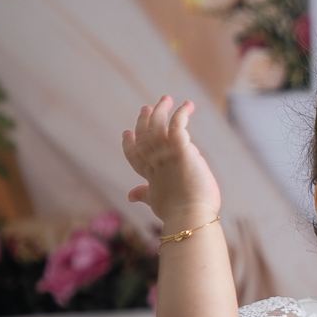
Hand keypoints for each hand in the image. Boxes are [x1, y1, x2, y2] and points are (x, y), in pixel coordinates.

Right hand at [122, 96, 220, 225]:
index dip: (129, 144)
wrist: (189, 216)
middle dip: (144, 121)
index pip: (135, 156)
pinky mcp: (181, 150)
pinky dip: (181, 114)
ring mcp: (166, 155)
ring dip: (160, 111)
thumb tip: (131, 195)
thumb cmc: (178, 213)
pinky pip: (177, 125)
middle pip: (144, 137)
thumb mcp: (157, 203)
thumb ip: (145, 195)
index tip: (126, 132)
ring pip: (157, 127)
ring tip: (166, 99)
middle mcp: (155, 163)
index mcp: (150, 177)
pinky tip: (187, 105)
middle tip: (146, 107)